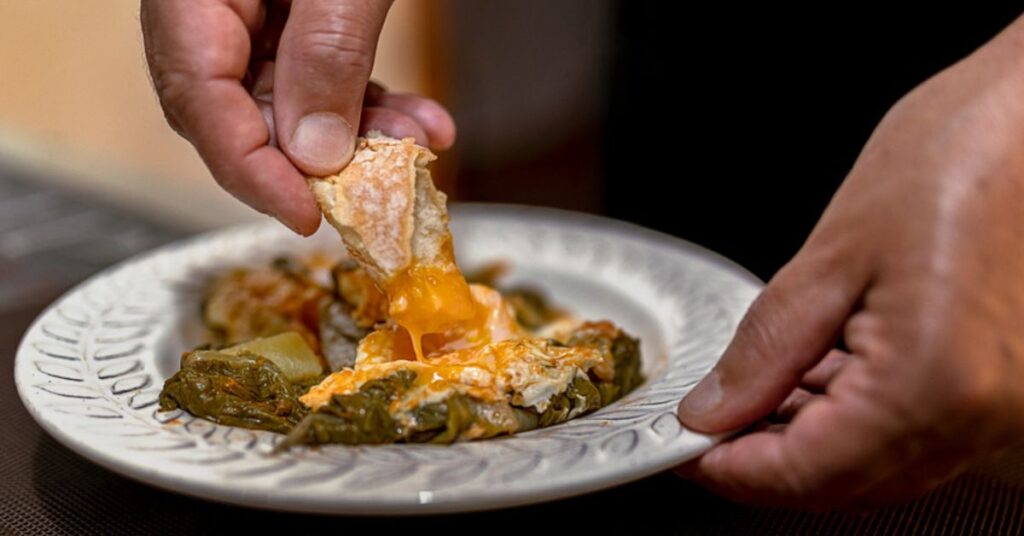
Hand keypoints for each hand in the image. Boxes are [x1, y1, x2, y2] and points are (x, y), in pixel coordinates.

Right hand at [140, 0, 455, 234]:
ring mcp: (251, 3)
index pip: (194, 95)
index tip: (306, 213)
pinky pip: (318, 69)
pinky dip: (369, 99)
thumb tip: (315, 151)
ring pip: (287, 97)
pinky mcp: (293, 8)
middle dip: (313, 155)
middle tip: (369, 186)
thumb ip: (327, 52)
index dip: (248, 167)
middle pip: (236, 107)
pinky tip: (417, 121)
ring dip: (358, 130)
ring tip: (418, 143)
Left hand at [676, 17, 1023, 509]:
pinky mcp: (1006, 387)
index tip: (681, 446)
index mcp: (934, 385)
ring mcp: (1003, 407)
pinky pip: (914, 433)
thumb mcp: (836, 251)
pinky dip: (853, 420)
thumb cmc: (968, 151)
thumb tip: (715, 408)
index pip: (804, 474)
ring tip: (753, 390)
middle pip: (841, 484)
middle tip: (706, 419)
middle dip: (761, 458)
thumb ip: (767, 347)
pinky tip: (813, 378)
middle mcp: (981, 414)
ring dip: (804, 441)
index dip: (727, 469)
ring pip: (877, 467)